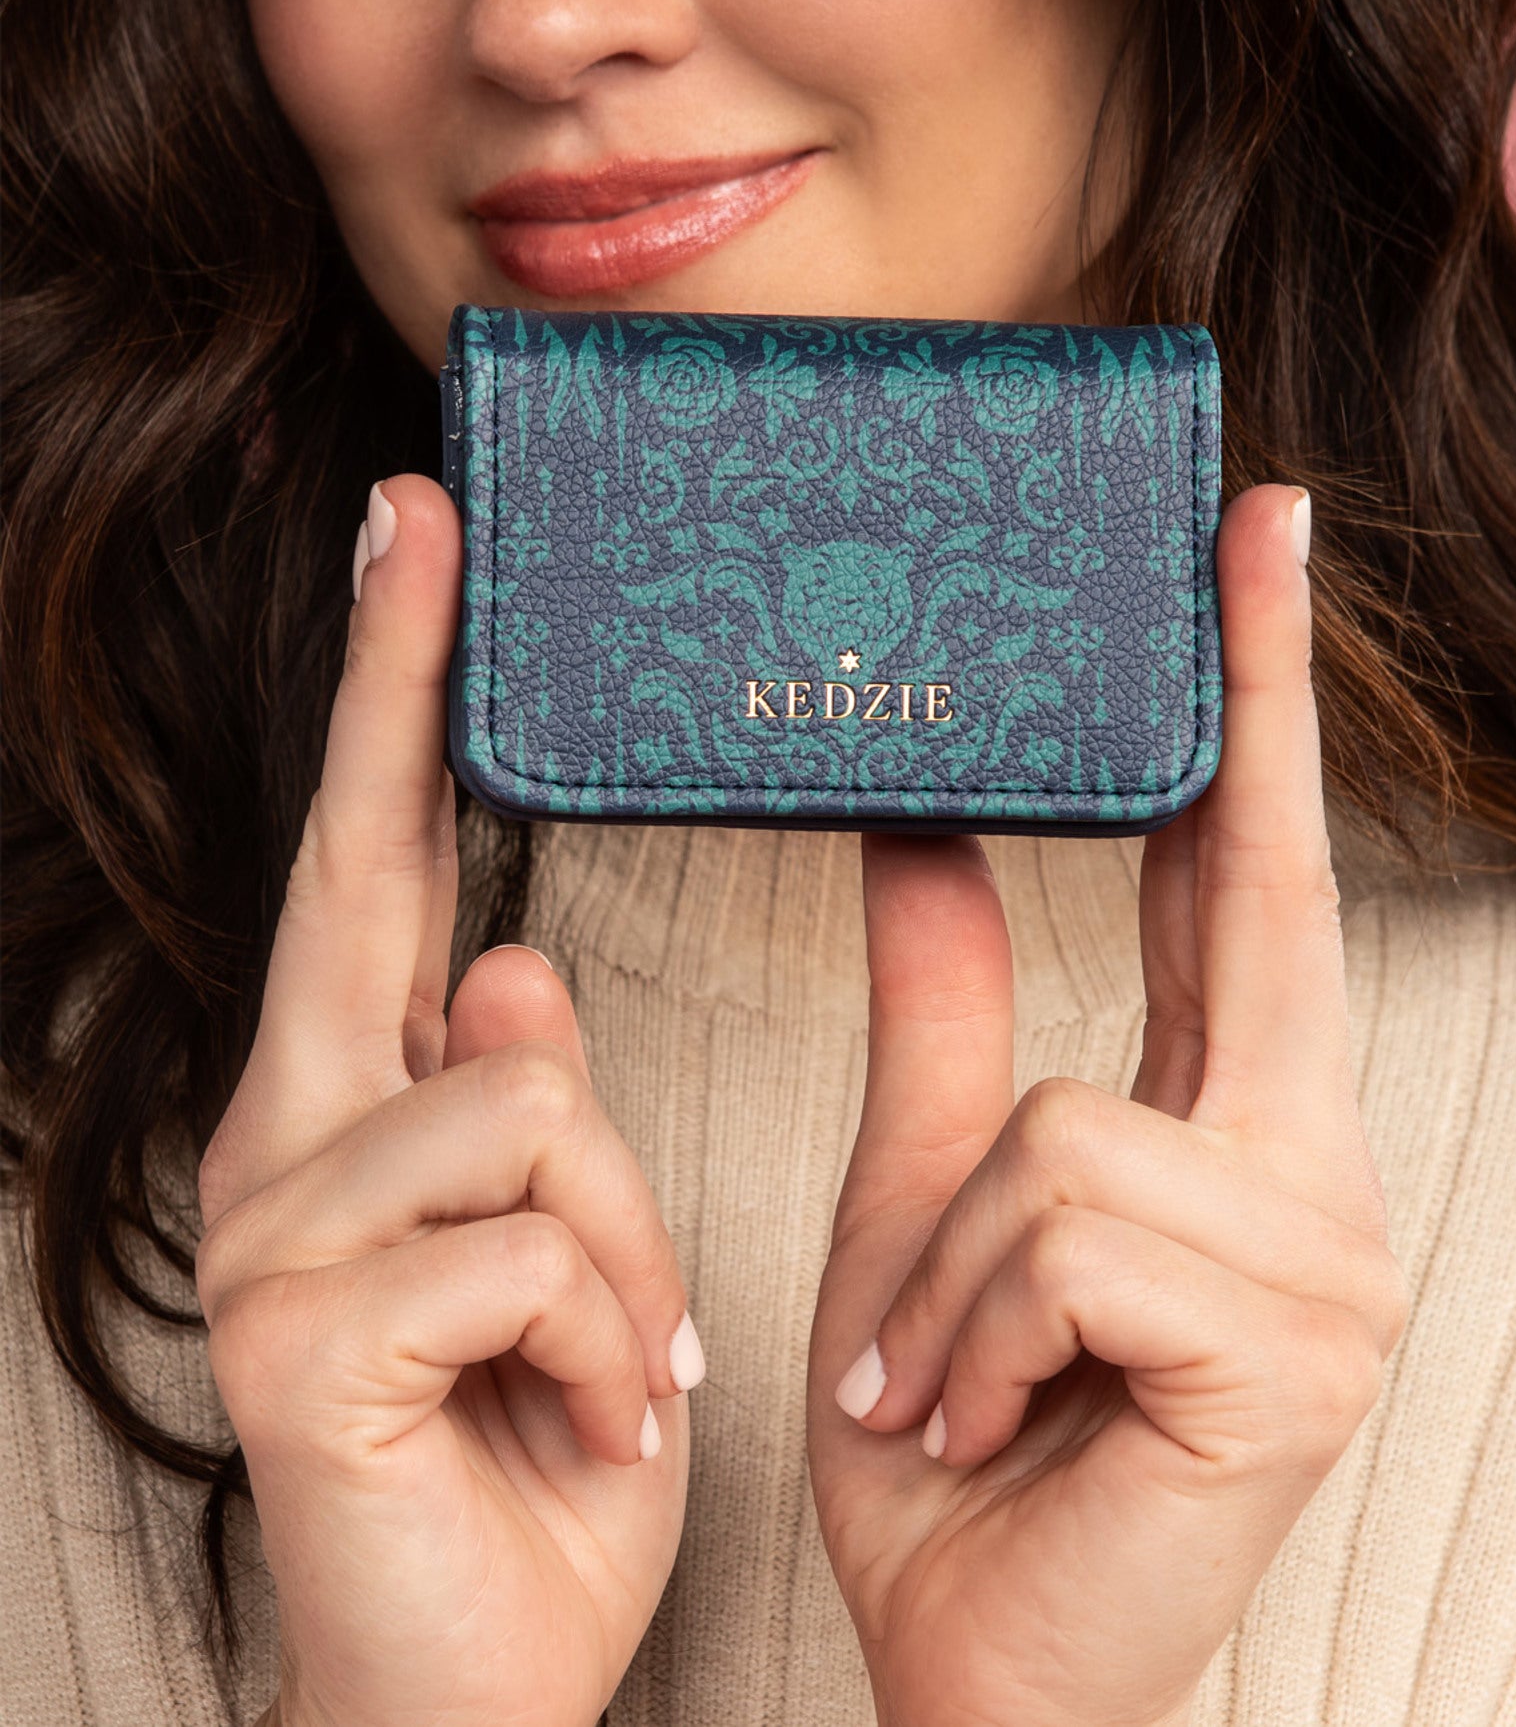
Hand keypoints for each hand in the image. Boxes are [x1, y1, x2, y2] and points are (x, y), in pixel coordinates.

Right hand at [196, 477, 703, 1726]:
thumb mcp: (576, 1260)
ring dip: (625, 1247)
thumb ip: (532, 1105)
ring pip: (532, 1097)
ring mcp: (277, 1229)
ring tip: (616, 1364)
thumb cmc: (535, 1455)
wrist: (479, 1689)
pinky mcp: (306, 1334)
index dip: (393, 703)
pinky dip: (612, 1336)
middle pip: (362, 871)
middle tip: (417, 518)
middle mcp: (288, 1136)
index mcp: (360, 1107)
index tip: (410, 547)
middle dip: (398, 684)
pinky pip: (535, 1242)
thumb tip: (509, 966)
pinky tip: (583, 1417)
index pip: (379, 867)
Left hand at [807, 484, 1409, 1726]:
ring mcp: (1321, 1265)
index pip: (1244, 880)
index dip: (1256, 706)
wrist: (976, 1667)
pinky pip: (1057, 1234)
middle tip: (1251, 520)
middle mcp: (1315, 1175)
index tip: (1257, 545)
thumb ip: (942, 1011)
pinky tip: (972, 1418)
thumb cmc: (961, 1438)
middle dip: (1244, 717)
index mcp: (1235, 1127)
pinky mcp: (1288, 1352)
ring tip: (937, 1380)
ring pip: (1061, 1129)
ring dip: (943, 1267)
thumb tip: (920, 831)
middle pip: (1247, 907)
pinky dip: (961, 1329)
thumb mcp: (926, 1195)